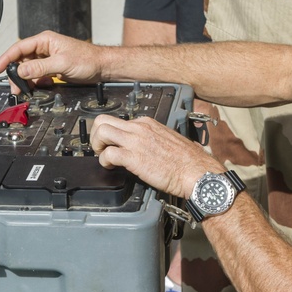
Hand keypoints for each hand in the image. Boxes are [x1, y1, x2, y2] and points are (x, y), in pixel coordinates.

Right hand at [0, 30, 107, 93]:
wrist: (102, 68)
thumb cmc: (87, 59)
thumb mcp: (62, 63)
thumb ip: (40, 67)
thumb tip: (21, 71)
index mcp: (45, 40)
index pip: (19, 48)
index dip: (6, 58)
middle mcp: (44, 48)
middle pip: (21, 60)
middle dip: (16, 74)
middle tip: (14, 87)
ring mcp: (48, 59)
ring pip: (28, 70)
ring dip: (25, 80)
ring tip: (24, 91)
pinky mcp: (52, 69)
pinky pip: (37, 76)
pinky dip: (35, 83)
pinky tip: (37, 88)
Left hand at [90, 115, 223, 199]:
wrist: (196, 172)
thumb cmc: (187, 161)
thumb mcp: (167, 140)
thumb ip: (151, 139)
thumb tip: (142, 146)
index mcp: (147, 123)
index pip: (119, 120)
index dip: (111, 134)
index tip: (111, 144)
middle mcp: (139, 128)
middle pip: (103, 120)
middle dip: (95, 135)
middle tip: (100, 149)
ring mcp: (136, 141)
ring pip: (101, 131)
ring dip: (96, 146)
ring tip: (103, 157)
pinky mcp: (134, 157)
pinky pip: (108, 154)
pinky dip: (104, 161)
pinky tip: (111, 167)